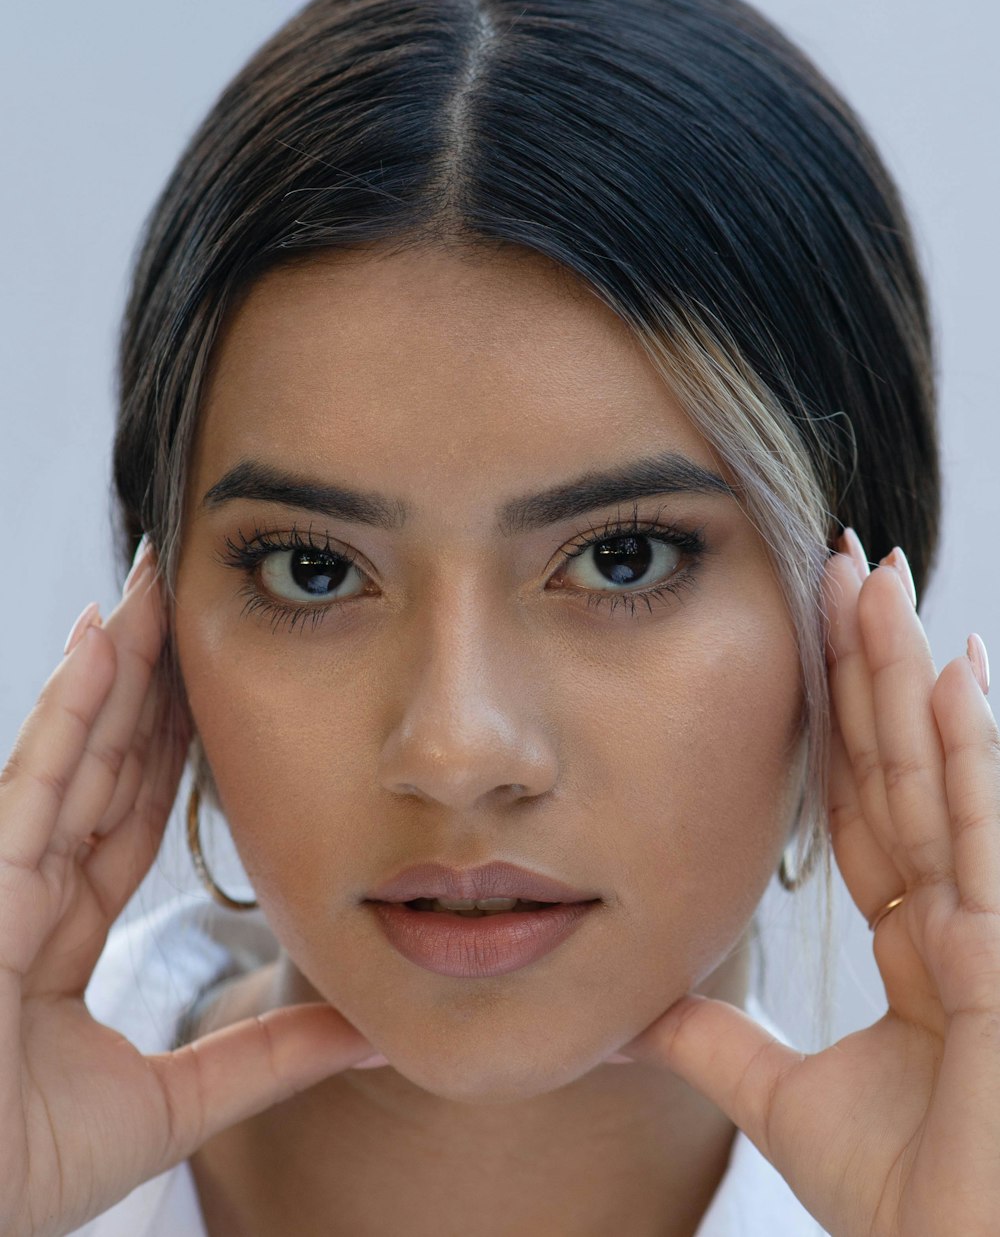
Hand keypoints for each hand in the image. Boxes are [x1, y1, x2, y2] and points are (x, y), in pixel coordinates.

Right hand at [0, 542, 382, 1236]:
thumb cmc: (22, 1174)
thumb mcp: (174, 1105)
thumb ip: (267, 1062)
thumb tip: (372, 1031)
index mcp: (64, 930)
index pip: (131, 813)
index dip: (173, 745)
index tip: (216, 684)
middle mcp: (31, 888)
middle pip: (103, 762)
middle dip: (146, 681)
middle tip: (183, 598)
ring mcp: (2, 878)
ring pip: (73, 750)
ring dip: (115, 666)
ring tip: (152, 589)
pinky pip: (34, 779)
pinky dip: (68, 708)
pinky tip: (100, 644)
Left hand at [609, 529, 999, 1236]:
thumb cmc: (918, 1210)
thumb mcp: (786, 1100)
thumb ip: (716, 1043)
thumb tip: (635, 1003)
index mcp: (918, 938)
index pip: (865, 800)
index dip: (840, 718)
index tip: (812, 635)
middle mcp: (961, 913)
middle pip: (903, 761)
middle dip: (873, 662)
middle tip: (844, 564)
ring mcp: (995, 924)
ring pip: (945, 772)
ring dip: (910, 672)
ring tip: (879, 579)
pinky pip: (988, 830)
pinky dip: (973, 750)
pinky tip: (949, 671)